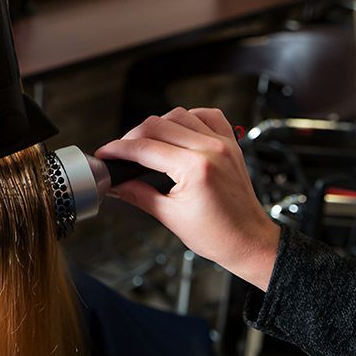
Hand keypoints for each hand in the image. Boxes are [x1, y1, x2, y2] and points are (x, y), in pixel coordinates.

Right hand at [96, 107, 280, 289]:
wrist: (249, 241)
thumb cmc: (218, 235)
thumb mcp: (169, 216)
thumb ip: (138, 193)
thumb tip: (116, 184)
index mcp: (195, 168)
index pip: (144, 148)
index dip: (118, 150)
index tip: (105, 154)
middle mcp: (211, 148)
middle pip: (157, 125)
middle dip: (132, 137)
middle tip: (120, 152)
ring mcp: (223, 142)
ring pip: (179, 114)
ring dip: (157, 125)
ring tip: (146, 144)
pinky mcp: (230, 143)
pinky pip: (206, 115)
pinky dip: (187, 118)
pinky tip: (177, 132)